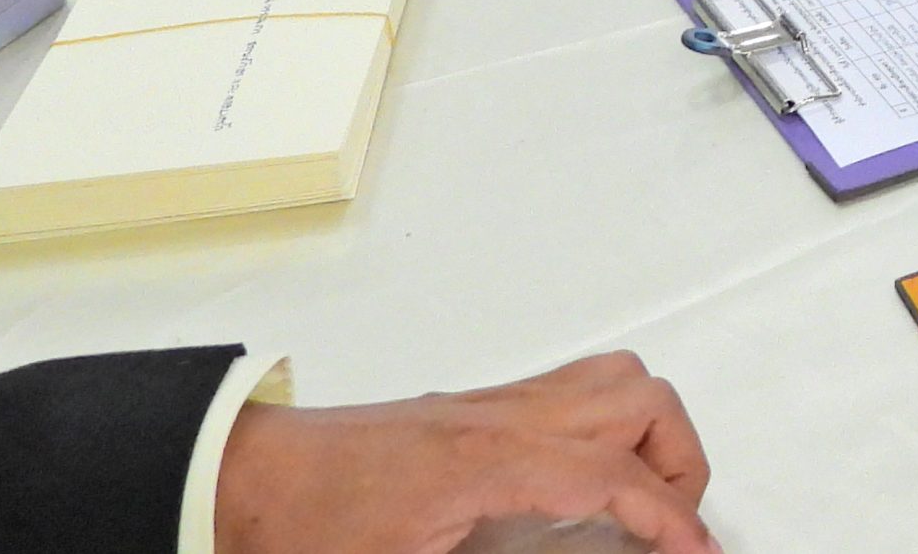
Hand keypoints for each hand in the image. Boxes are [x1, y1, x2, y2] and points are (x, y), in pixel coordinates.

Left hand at [215, 352, 714, 553]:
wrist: (239, 482)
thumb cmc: (304, 536)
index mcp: (490, 459)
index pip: (616, 474)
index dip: (674, 520)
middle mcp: (504, 414)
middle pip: (640, 402)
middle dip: (678, 467)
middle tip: (671, 534)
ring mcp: (492, 402)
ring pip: (613, 381)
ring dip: (648, 436)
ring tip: (642, 505)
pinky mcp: (476, 408)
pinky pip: (574, 392)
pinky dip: (609, 429)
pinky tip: (588, 487)